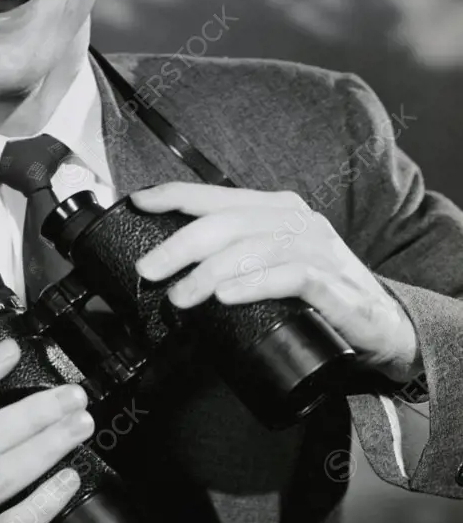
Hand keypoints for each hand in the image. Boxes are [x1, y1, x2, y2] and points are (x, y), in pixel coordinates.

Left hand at [131, 183, 421, 384]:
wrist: (385, 326)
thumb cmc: (318, 293)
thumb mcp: (272, 264)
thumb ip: (234, 256)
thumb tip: (172, 267)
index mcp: (276, 209)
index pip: (216, 195)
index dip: (174, 195)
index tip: (138, 202)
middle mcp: (296, 220)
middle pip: (227, 222)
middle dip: (179, 244)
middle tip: (148, 270)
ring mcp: (318, 249)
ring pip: (253, 248)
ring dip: (208, 272)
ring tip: (179, 296)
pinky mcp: (335, 285)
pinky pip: (290, 277)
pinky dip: (253, 284)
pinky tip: (226, 296)